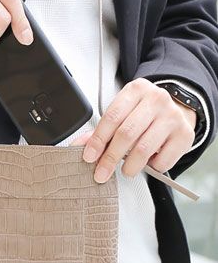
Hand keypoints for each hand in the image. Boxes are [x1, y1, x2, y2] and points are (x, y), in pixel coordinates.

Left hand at [70, 78, 197, 181]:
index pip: (111, 117)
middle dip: (110, 157)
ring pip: (144, 148)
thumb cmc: (143, 112)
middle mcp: (156, 100)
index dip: (98, 140)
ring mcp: (173, 117)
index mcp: (135, 91)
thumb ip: (101, 129)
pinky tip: (148, 163)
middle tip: (102, 172)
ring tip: (126, 171)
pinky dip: (152, 167)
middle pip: (127, 133)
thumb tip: (78, 146)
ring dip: (131, 166)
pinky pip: (164, 159)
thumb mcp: (122, 112)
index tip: (89, 157)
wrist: (176, 108)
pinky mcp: (185, 134)